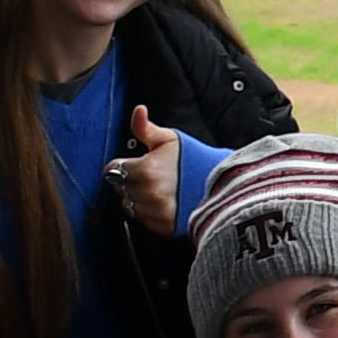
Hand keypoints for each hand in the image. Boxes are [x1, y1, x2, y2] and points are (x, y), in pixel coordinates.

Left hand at [110, 99, 184, 236]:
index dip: (123, 165)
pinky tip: (165, 202)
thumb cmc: (197, 161)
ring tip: (159, 189)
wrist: (224, 184)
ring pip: (129, 206)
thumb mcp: (170, 138)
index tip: (135, 164)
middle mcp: (148, 193)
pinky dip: (150, 213)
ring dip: (138, 199)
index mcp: (146, 170)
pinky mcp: (163, 227)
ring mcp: (156, 212)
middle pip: (120, 188)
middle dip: (131, 181)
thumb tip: (137, 111)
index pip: (113, 170)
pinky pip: (143, 221)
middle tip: (151, 176)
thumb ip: (146, 128)